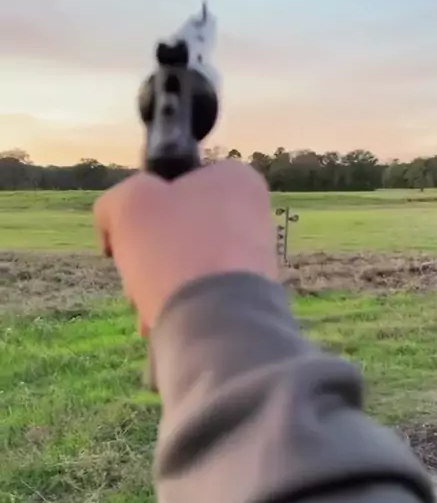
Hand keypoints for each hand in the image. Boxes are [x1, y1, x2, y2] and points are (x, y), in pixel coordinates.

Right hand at [93, 160, 277, 335]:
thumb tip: (113, 218)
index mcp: (236, 178)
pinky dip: (178, 309)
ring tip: (147, 306)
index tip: (128, 231)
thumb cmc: (174, 250)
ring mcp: (257, 261)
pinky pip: (202, 298)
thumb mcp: (127, 203)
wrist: (217, 324)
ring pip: (186, 267)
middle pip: (178, 230)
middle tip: (134, 274)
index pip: (176, 183)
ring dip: (156, 286)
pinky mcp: (251, 302)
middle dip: (147, 257)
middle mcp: (256, 215)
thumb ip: (116, 200)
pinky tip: (162, 322)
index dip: (143, 205)